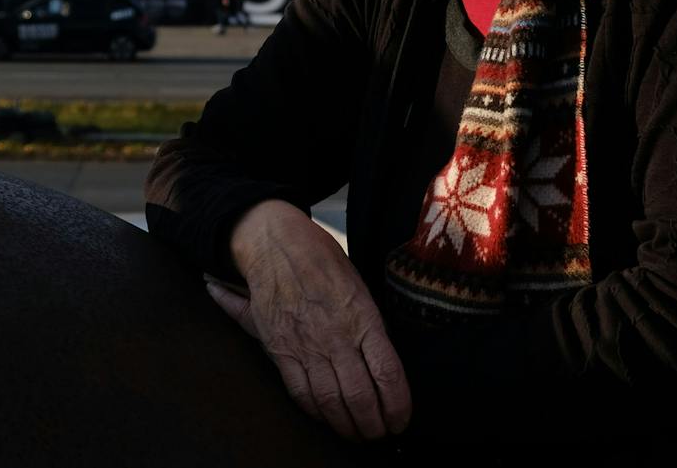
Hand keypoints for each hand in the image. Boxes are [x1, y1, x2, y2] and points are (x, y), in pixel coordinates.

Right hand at [206, 200, 411, 441]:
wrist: (275, 243)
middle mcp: (336, 335)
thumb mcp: (358, 285)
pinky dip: (315, 412)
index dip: (398, 405)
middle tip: (379, 433)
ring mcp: (306, 345)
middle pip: (360, 396)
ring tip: (356, 433)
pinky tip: (325, 417)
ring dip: (346, 425)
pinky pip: (299, 392)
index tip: (401, 420)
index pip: (388, 372)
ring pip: (330, 400)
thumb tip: (386, 358)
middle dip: (373, 424)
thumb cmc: (321, 259)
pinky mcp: (280, 350)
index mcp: (362, 316)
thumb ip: (370, 325)